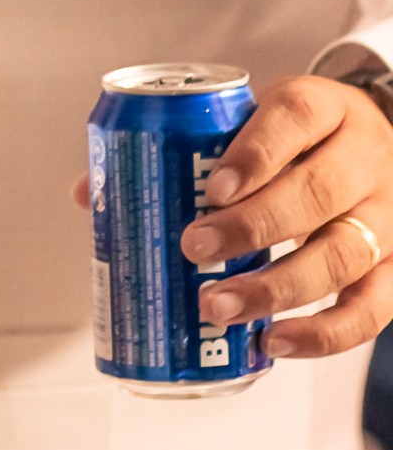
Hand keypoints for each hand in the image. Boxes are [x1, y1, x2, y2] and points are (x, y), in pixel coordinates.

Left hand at [179, 76, 392, 356]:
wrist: (376, 147)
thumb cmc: (296, 140)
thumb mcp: (251, 121)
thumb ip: (180, 150)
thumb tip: (86, 194)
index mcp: (323, 107)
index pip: (294, 118)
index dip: (253, 153)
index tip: (210, 187)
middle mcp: (363, 159)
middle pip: (317, 191)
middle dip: (252, 226)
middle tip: (194, 248)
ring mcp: (387, 217)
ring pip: (344, 254)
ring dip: (278, 287)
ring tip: (220, 305)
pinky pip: (371, 309)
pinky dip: (324, 334)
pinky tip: (272, 342)